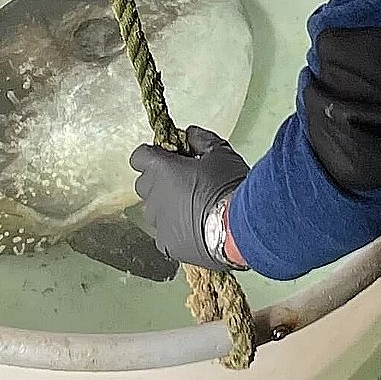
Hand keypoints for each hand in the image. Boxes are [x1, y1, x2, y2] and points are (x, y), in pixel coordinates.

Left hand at [130, 126, 248, 271]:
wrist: (240, 228)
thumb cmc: (230, 186)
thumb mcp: (220, 153)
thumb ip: (199, 139)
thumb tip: (188, 134)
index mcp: (161, 169)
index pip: (139, 157)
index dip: (153, 155)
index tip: (169, 157)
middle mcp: (153, 195)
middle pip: (145, 184)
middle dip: (159, 181)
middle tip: (185, 182)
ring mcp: (158, 222)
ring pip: (154, 210)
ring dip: (166, 206)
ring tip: (193, 209)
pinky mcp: (167, 245)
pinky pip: (164, 233)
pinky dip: (175, 229)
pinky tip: (196, 228)